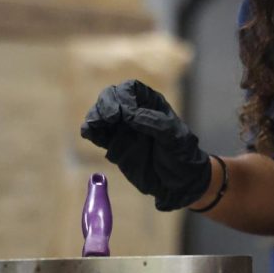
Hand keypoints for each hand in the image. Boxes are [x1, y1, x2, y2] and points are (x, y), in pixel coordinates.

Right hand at [80, 79, 211, 210]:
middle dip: (107, 104)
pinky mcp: (114, 145)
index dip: (124, 95)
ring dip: (95, 115)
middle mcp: (135, 113)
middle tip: (110, 118)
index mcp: (153, 105)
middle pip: (112, 97)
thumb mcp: (177, 138)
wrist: (179, 184)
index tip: (125, 112)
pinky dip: (90, 130)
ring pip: (102, 114)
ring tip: (95, 126)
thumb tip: (131, 115)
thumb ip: (156, 124)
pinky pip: (97, 134)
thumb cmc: (183, 157)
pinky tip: (90, 134)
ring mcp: (123, 129)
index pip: (132, 89)